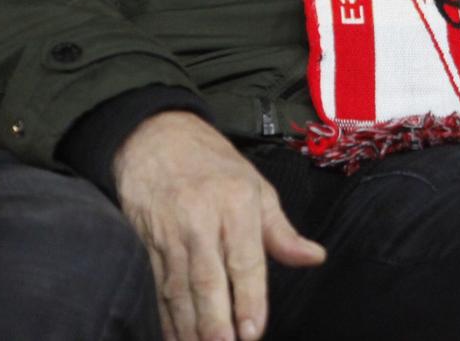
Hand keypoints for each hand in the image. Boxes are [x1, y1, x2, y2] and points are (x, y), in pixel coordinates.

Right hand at [113, 111, 324, 340]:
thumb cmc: (213, 165)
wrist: (154, 137)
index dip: (248, 298)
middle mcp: (200, 220)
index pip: (244, 260)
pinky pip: (155, 287)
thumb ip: (281, 231)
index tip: (253, 331)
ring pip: (179, 290)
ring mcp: (169, 233)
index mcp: (235, 204)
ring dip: (190, 328)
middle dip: (216, 323)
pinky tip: (173, 339)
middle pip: (208, 281)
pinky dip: (164, 318)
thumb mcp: (256, 187)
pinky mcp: (145, 243)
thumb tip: (314, 257)